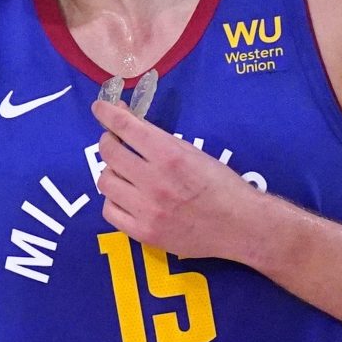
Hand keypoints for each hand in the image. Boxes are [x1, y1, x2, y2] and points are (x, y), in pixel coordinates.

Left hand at [91, 97, 269, 260]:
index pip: (126, 127)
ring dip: (110, 172)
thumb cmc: (222, 186)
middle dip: (108, 142)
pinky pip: (110, 212)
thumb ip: (159, 139)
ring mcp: (146, 209)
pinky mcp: (143, 232)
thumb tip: (128, 121)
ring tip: (122, 172)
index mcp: (170, 155)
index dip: (108, 114)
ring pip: (105, 182)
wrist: (241, 225)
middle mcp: (154, 181)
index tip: (100, 108)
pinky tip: (125, 197)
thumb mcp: (194, 152)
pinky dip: (114, 201)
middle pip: (109, 154)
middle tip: (114, 142)